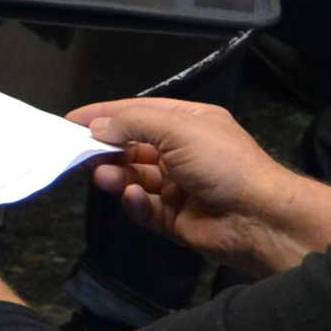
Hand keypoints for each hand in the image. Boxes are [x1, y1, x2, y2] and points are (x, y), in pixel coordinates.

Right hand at [74, 98, 330, 275]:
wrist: (258, 218)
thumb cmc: (222, 163)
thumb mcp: (178, 129)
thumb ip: (133, 123)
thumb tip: (97, 127)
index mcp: (189, 122)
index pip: (139, 112)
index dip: (105, 114)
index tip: (71, 121)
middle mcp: (183, 151)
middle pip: (133, 146)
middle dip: (107, 148)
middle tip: (80, 153)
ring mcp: (178, 186)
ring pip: (134, 177)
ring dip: (117, 175)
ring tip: (102, 176)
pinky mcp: (174, 217)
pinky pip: (144, 208)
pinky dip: (134, 203)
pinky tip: (132, 198)